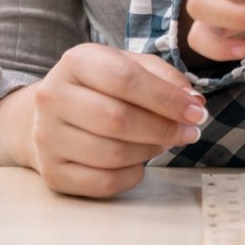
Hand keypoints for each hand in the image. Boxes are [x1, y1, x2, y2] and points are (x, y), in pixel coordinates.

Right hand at [0, 43, 206, 198]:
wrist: (51, 115)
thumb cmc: (100, 87)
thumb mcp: (129, 66)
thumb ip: (164, 78)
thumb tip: (193, 102)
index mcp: (75, 62)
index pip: (125, 79)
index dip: (166, 98)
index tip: (196, 112)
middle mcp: (53, 97)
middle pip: (117, 119)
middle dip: (163, 128)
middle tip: (189, 132)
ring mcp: (47, 137)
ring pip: (112, 154)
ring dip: (150, 152)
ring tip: (163, 143)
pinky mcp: (52, 172)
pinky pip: (104, 183)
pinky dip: (132, 175)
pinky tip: (139, 162)